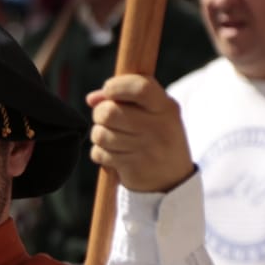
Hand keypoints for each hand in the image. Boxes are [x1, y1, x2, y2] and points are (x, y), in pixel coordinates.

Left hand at [85, 75, 194, 192]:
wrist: (172, 178)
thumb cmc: (157, 135)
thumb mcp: (153, 111)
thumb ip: (124, 97)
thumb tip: (92, 99)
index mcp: (166, 107)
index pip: (140, 88)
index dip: (116, 86)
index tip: (108, 90)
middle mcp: (159, 127)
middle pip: (109, 112)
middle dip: (99, 113)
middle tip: (106, 118)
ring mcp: (146, 149)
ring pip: (100, 134)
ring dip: (99, 135)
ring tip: (111, 137)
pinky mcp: (133, 167)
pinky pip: (100, 153)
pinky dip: (100, 153)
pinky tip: (113, 154)